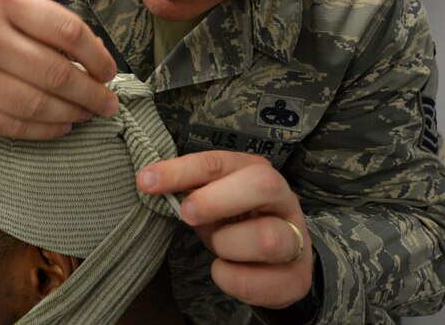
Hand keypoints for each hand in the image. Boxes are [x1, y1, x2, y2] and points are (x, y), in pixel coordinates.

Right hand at [0, 0, 118, 138]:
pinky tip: (62, 126)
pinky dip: (44, 130)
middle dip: (92, 94)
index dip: (97, 56)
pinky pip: (11, 126)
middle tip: (109, 104)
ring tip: (88, 115)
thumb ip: (49, 24)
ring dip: (72, 114)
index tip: (110, 72)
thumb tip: (97, 59)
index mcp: (2, 1)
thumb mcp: (7, 1)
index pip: (67, 31)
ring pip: (35, 105)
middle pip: (55, 73)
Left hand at [137, 150, 312, 308]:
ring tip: (218, 247)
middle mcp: (283, 198)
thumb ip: (190, 191)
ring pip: (265, 238)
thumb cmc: (236, 223)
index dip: (181, 170)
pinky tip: (225, 270)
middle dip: (216, 200)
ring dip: (227, 245)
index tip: (146, 181)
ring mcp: (296, 237)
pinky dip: (231, 279)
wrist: (276, 264)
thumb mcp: (212, 201)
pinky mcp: (297, 276)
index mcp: (256, 172)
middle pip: (260, 184)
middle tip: (187, 215)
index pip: (219, 163)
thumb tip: (152, 182)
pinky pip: (258, 281)